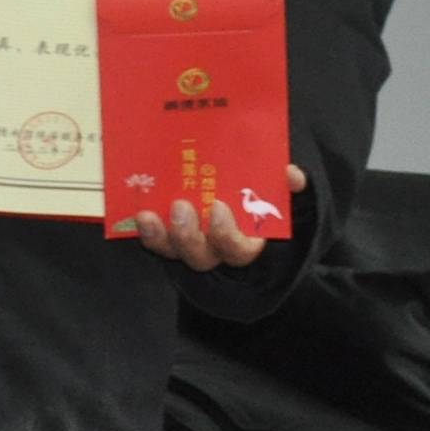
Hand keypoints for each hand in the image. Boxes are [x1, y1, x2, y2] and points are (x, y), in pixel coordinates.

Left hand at [130, 161, 303, 272]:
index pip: (237, 250)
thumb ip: (286, 187)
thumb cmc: (261, 202)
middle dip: (188, 235)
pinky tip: (138, 212)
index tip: (218, 207)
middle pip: (200, 256)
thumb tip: (291, 174)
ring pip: (173, 251)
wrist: (238, 201)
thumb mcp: (279, 196)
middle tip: (181, 206)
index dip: (226, 234)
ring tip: (148, 215)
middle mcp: (216, 251)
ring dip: (158, 235)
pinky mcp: (167, 239)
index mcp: (247, 243)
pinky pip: (154, 242)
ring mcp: (189, 246)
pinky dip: (145, 231)